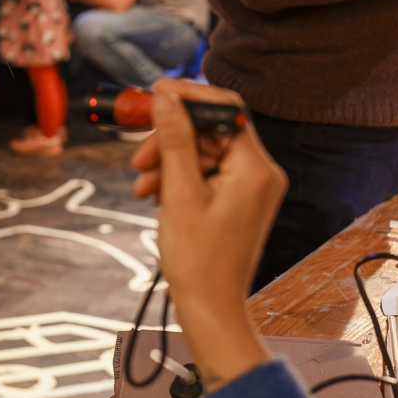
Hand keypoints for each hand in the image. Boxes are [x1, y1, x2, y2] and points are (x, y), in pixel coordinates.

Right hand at [130, 79, 286, 390]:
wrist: (210, 305)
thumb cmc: (198, 259)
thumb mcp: (178, 192)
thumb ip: (173, 140)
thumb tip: (166, 99)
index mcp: (255, 168)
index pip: (226, 108)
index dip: (189, 95)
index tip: (155, 91)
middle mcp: (260, 173)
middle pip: (210, 130)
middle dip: (170, 138)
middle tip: (137, 154)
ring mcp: (251, 187)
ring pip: (203, 152)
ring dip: (168, 160)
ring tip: (141, 183)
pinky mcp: (238, 199)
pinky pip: (205, 172)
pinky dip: (177, 177)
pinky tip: (153, 193)